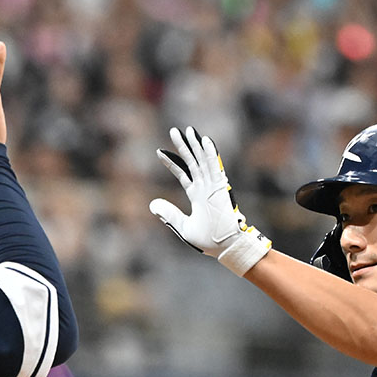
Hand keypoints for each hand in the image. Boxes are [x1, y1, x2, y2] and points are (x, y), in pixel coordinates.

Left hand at [149, 126, 270, 275]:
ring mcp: (212, 186)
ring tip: (187, 130)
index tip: (159, 151)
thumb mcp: (183, 227)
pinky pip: (214, 166)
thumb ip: (169, 214)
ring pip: (201, 160)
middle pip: (191, 162)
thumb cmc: (207, 240)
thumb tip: (152, 205)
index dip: (171, 162)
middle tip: (174, 131)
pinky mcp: (220, 187)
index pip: (182, 174)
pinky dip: (209, 153)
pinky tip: (204, 140)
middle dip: (183, 146)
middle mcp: (205, 187)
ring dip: (194, 145)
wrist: (225, 246)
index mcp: (197, 195)